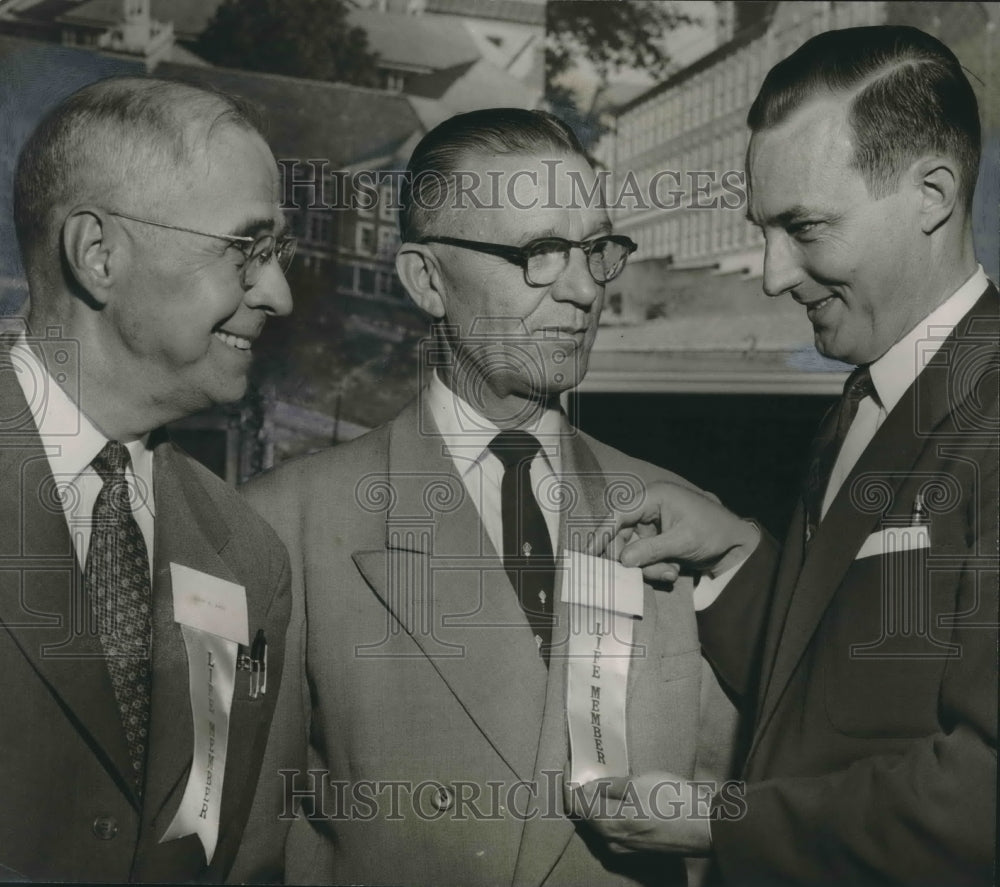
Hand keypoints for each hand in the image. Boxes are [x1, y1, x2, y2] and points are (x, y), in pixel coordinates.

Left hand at [564, 772, 712, 854]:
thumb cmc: (672, 800)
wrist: (707, 826)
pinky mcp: (638, 847)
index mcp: (608, 824)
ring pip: (600, 822)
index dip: (569, 784)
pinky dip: (610, 811)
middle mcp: (611, 841)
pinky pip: (614, 828)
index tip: (569, 766)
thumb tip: (589, 786)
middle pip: (586, 816)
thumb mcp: (638, 783)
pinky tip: (618, 796)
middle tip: (584, 770)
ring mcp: (625, 848)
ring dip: (597, 802)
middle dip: (582, 793)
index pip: (575, 806)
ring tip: (601, 779)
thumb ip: (609, 786)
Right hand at [587, 481, 758, 581]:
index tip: (591, 554)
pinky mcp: (658, 541)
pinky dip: (655, 568)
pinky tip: (674, 571)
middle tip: (643, 576)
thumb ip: (650, 550)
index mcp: (654, 497)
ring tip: (670, 573)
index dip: (603, 533)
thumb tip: (622, 560)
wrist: (737, 546)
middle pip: (622, 535)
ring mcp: (654, 526)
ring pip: (633, 550)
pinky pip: (644, 557)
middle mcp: (650, 509)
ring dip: (648, 567)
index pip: (619, 513)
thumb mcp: (682, 541)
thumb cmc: (713, 532)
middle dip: (633, 559)